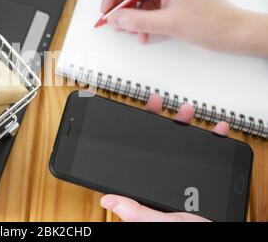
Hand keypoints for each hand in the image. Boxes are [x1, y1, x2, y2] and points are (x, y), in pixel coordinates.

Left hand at [100, 94, 229, 221]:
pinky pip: (209, 152)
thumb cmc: (192, 232)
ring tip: (185, 112)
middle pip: (157, 144)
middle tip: (155, 104)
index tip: (131, 117)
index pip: (136, 157)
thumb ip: (138, 212)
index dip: (133, 135)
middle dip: (156, 120)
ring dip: (183, 123)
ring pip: (181, 142)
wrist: (224, 233)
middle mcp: (166, 180)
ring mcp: (186, 176)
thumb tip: (108, 199)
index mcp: (150, 190)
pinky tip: (215, 129)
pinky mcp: (207, 176)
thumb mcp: (160, 222)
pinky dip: (214, 137)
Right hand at [101, 0, 267, 55]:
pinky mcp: (169, 3)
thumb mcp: (169, 23)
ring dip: (131, 17)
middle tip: (114, 22)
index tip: (107, 10)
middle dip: (120, 6)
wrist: (233, 34)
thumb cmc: (211, 22)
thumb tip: (114, 19)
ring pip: (137, 0)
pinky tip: (143, 35)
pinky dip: (141, 23)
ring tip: (131, 31)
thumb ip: (138, 21)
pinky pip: (147, 10)